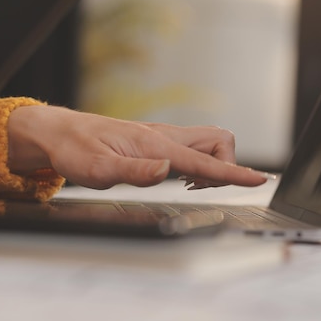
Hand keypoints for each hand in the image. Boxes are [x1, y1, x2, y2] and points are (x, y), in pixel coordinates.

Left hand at [7, 105, 270, 189]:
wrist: (61, 133)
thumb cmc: (76, 150)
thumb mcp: (97, 170)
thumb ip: (135, 172)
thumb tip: (168, 171)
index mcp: (154, 144)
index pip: (204, 160)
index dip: (234, 173)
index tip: (259, 180)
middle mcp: (164, 135)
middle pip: (219, 140)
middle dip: (227, 164)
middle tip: (206, 188)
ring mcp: (162, 135)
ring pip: (209, 142)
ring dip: (214, 164)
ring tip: (191, 185)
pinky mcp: (158, 140)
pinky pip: (194, 146)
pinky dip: (199, 162)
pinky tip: (180, 176)